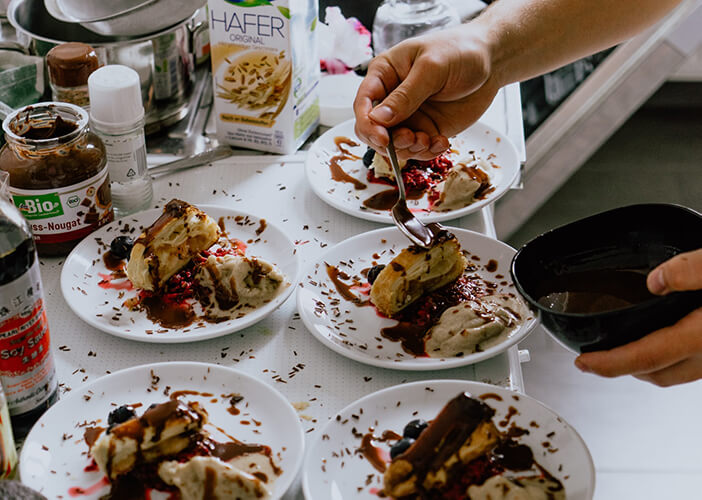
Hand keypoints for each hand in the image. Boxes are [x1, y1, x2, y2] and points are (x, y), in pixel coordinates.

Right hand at [353, 24, 501, 159]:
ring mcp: (408, 116)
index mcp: (384, 74)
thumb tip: (379, 118)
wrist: (490, 61)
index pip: (364, 104)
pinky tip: (442, 142)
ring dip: (410, 149)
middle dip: (390, 142)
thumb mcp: (432, 68)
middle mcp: (391, 98)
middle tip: (412, 138)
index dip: (368, 124)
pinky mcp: (425, 129)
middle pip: (373, 130)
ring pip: (394, 145)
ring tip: (429, 140)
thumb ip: (406, 95)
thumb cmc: (459, 51)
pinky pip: (417, 150)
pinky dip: (427, 153)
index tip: (383, 138)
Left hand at [575, 249, 701, 386]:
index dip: (608, 363)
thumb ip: (691, 271)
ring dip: (646, 365)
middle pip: (656, 373)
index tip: (583, 362)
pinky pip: (690, 364)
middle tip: (593, 359)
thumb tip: (656, 281)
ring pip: (675, 373)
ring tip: (621, 351)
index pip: (646, 357)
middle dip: (621, 368)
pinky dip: (667, 357)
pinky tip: (661, 337)